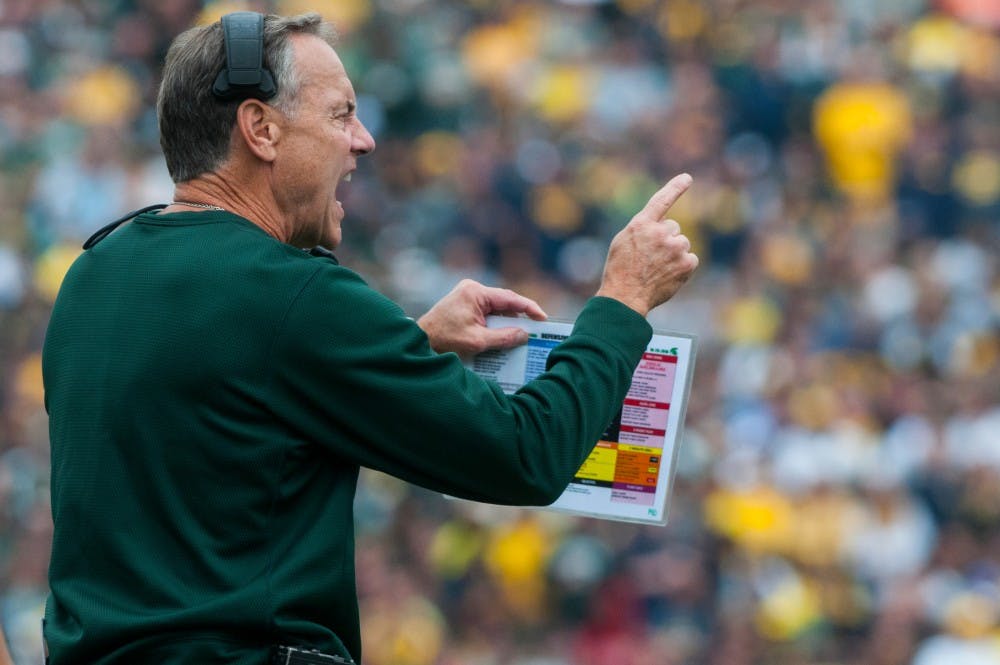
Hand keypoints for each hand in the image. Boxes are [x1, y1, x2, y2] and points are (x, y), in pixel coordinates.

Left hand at [418, 279, 546, 355]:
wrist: (419, 341)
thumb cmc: (444, 339)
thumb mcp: (477, 341)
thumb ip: (504, 337)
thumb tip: (524, 335)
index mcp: (475, 293)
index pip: (510, 298)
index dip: (529, 308)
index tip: (543, 318)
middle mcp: (472, 289)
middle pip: (504, 302)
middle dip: (519, 316)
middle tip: (536, 329)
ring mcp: (467, 295)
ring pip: (496, 308)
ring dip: (508, 321)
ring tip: (523, 335)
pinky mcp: (464, 304)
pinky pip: (487, 312)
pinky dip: (496, 323)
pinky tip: (504, 335)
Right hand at [596, 173, 699, 315]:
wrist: (625, 297)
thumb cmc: (620, 270)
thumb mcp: (623, 242)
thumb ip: (642, 229)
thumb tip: (663, 226)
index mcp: (641, 224)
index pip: (661, 200)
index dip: (675, 188)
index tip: (687, 178)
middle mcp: (660, 232)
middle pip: (673, 228)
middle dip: (666, 239)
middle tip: (651, 257)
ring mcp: (675, 247)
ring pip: (682, 244)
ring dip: (674, 253)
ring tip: (657, 269)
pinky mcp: (686, 263)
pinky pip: (690, 259)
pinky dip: (682, 267)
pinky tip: (668, 275)